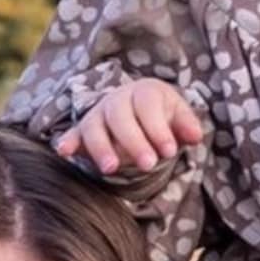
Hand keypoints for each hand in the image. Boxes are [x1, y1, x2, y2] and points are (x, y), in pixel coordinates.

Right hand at [54, 79, 202, 174]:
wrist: (139, 107)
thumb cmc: (162, 114)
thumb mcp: (178, 114)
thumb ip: (186, 124)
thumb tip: (195, 136)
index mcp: (143, 91)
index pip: (147, 106)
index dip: (158, 128)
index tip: (170, 152)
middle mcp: (117, 99)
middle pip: (120, 117)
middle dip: (133, 141)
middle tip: (148, 165)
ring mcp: (98, 114)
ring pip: (94, 126)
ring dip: (101, 147)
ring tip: (111, 169)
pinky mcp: (83, 130)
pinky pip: (74, 135)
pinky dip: (68, 142)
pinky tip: (64, 152)